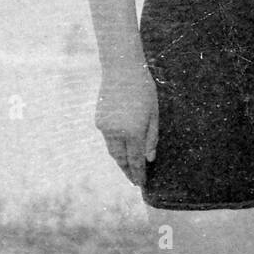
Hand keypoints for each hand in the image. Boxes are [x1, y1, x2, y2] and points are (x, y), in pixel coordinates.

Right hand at [95, 64, 158, 186]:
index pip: (135, 161)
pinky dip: (115, 144)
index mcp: (132, 132)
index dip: (138, 174)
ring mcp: (105, 126)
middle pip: (121, 159)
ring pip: (112, 150)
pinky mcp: (99, 120)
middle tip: (134, 181)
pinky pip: (108, 137)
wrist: (121, 70)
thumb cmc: (144, 90)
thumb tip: (149, 159)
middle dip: (127, 171)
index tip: (141, 184)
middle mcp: (116, 132)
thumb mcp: (154, 114)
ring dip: (121, 159)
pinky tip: (122, 146)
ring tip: (128, 168)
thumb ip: (151, 138)